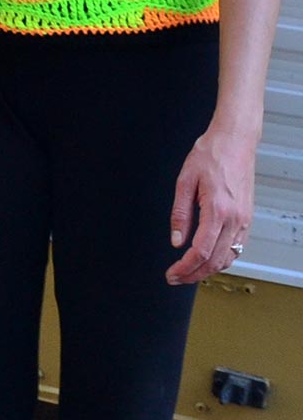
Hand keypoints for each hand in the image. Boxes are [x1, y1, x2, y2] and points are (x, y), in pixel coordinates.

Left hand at [165, 126, 254, 284]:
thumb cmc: (210, 155)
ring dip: (208, 270)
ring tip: (188, 272)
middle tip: (175, 278)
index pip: (200, 251)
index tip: (171, 274)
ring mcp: (244, 220)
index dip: (184, 268)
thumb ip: (180, 213)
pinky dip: (221, 259)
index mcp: (217, 209)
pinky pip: (236, 248)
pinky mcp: (247, 218)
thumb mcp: (185, 180)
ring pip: (228, 258)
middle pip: (215, 261)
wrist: (235, 141)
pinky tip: (207, 259)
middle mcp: (234, 219)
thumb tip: (176, 240)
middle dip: (193, 275)